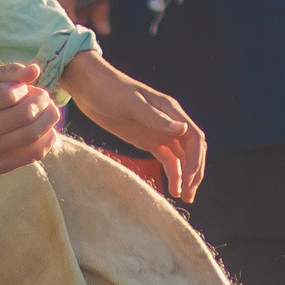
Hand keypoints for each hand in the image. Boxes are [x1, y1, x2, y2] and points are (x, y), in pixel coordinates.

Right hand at [0, 63, 61, 177]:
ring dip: (48, 119)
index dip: (22, 88)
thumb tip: (34, 71)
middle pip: (23, 116)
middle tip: (43, 96)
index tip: (23, 87)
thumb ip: (7, 73)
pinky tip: (47, 130)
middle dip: (41, 102)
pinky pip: (30, 155)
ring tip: (48, 110)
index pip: (6, 95)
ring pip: (30, 136)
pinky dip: (46, 140)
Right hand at [17, 0, 109, 34]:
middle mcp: (40, 5)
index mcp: (60, 4)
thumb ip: (102, 8)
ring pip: (41, 18)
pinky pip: (31, 7)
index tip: (83, 33)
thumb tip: (106, 31)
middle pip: (53, 29)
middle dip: (65, 26)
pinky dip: (40, 5)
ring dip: (52, 15)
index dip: (77, 37)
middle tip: (76, 15)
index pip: (69, 35)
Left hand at [61, 52, 205, 200]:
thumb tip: (183, 129)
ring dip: (186, 176)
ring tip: (184, 197)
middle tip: (188, 195)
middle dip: (195, 172)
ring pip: (182, 157)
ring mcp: (159, 132)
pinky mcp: (147, 140)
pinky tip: (172, 188)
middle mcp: (170, 121)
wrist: (88, 87)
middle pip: (192, 149)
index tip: (188, 179)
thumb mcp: (131, 104)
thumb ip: (156, 118)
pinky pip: (166, 158)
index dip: (196, 159)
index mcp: (170, 110)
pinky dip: (173, 173)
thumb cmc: (109, 90)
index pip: (194, 137)